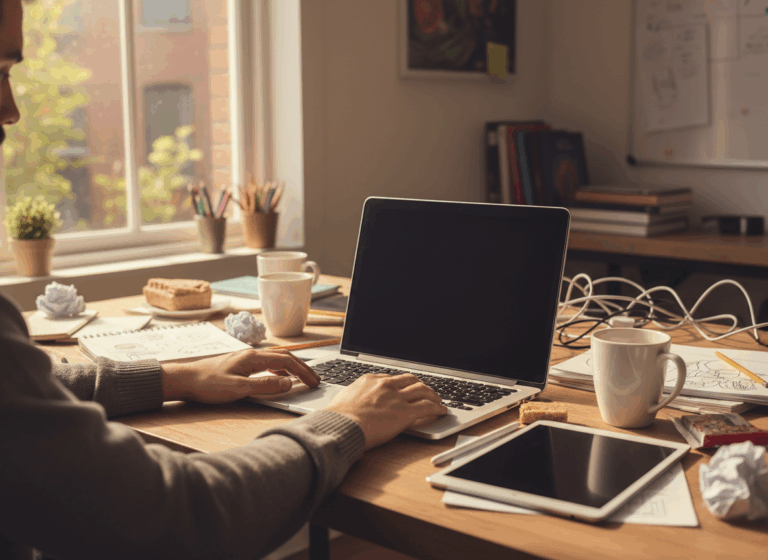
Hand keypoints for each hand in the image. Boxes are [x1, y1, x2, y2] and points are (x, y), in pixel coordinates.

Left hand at [161, 348, 319, 403]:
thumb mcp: (238, 389)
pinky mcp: (240, 364)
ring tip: (302, 379)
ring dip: (292, 368)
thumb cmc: (206, 384)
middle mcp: (252, 354)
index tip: (314, 382)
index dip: (303, 372)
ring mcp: (246, 358)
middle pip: (285, 357)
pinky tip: (279, 379)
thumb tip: (288, 384)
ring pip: (277, 359)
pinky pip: (267, 364)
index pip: (287, 361)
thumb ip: (265, 386)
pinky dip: (279, 370)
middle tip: (315, 380)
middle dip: (302, 368)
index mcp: (253, 358)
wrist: (183, 379)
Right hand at [324, 374, 447, 449]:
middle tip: (426, 391)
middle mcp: (386, 385)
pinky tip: (442, 411)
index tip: (405, 389)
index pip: (391, 378)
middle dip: (420, 385)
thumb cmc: (337, 418)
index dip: (401, 385)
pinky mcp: (405, 412)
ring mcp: (397, 397)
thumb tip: (355, 403)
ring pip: (422, 390)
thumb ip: (355, 397)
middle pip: (410, 380)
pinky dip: (437, 408)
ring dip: (433, 395)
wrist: (341, 426)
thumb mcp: (344, 399)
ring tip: (437, 400)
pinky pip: (427, 406)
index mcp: (370, 380)